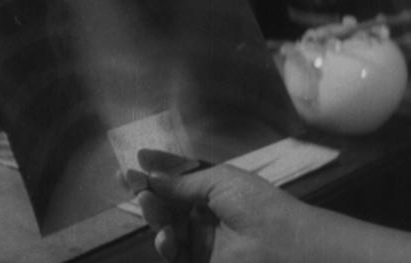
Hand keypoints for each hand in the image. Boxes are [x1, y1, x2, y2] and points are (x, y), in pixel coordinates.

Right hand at [132, 151, 308, 262]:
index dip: (158, 167)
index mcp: (215, 188)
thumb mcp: (219, 181)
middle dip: (146, 187)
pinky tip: (165, 235)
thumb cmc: (256, 204)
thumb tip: (152, 177)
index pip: (180, 176)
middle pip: (167, 200)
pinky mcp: (198, 262)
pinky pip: (173, 252)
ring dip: (152, 212)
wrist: (283, 246)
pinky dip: (164, 243)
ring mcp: (201, 239)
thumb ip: (182, 182)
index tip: (137, 158)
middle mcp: (205, 212)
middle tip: (126, 177)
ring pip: (165, 224)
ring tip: (145, 201)